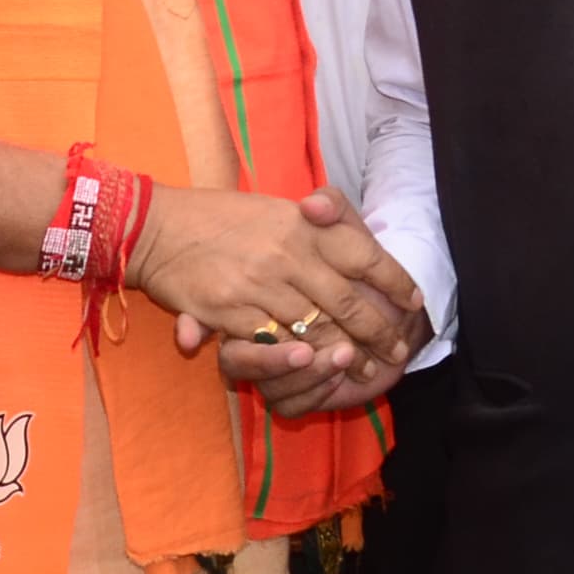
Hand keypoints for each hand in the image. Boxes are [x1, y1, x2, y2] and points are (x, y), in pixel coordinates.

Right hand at [135, 186, 421, 382]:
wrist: (158, 228)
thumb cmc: (218, 216)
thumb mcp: (272, 206)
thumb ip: (312, 211)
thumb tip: (326, 209)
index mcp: (300, 225)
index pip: (362, 252)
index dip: (393, 278)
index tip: (415, 299)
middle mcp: (286, 254)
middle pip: (348, 300)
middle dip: (378, 330)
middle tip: (397, 350)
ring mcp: (260, 286)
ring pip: (318, 328)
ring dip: (346, 352)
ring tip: (367, 368)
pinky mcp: (232, 314)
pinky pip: (276, 344)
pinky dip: (301, 359)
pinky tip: (320, 367)